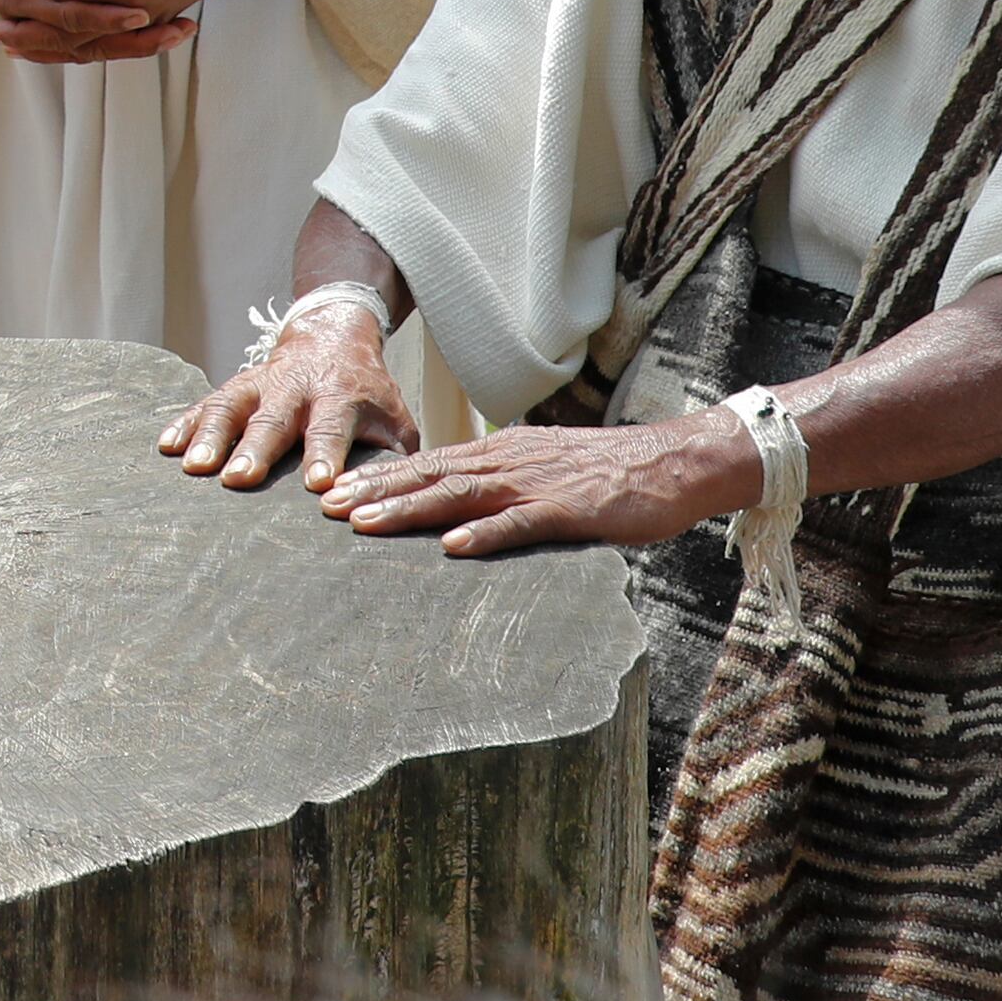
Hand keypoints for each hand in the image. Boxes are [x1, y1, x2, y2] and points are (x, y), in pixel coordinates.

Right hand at [0, 0, 181, 64]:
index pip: (70, 17)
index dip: (109, 17)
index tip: (146, 12)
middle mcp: (29, 17)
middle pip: (86, 42)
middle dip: (135, 40)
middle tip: (181, 31)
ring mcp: (37, 19)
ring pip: (88, 45)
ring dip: (133, 43)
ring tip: (177, 33)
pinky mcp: (46, 14)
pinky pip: (84, 37)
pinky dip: (118, 36)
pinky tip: (146, 30)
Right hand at [162, 304, 412, 490]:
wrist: (333, 336)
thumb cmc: (366, 394)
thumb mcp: (394, 418)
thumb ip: (394, 456)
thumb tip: (398, 503)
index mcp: (341, 396)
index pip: (331, 427)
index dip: (325, 454)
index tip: (317, 483)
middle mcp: (297, 387)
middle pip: (273, 418)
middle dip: (255, 448)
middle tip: (238, 478)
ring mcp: (262, 383)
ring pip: (232, 405)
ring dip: (211, 435)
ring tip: (194, 467)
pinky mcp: (237, 385)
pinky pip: (206, 401)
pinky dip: (186, 422)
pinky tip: (166, 445)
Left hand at [319, 412, 757, 557]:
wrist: (674, 462)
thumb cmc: (608, 473)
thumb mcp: (544, 469)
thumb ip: (502, 483)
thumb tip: (460, 508)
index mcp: (502, 453)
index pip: (429, 463)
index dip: (381, 477)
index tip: (335, 492)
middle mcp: (510, 461)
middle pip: (431, 475)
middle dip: (377, 491)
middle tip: (327, 507)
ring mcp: (538, 484)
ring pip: (462, 495)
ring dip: (411, 510)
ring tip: (367, 525)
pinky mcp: (570, 509)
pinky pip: (520, 523)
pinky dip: (485, 535)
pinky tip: (454, 548)